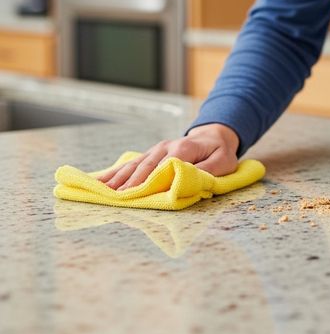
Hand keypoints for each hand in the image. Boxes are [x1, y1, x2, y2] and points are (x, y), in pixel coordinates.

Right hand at [96, 123, 239, 190]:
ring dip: (118, 178)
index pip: (165, 166)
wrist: (214, 135)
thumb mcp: (224, 161)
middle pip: (146, 166)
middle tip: (116, 198)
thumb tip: (190, 179)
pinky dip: (116, 172)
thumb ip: (209, 170)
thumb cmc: (219, 151)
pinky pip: (131, 164)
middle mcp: (166, 147)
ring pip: (135, 165)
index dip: (151, 179)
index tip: (138, 194)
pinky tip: (100, 181)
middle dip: (131, 182)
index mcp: (183, 148)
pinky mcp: (151, 154)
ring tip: (102, 191)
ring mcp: (156, 150)